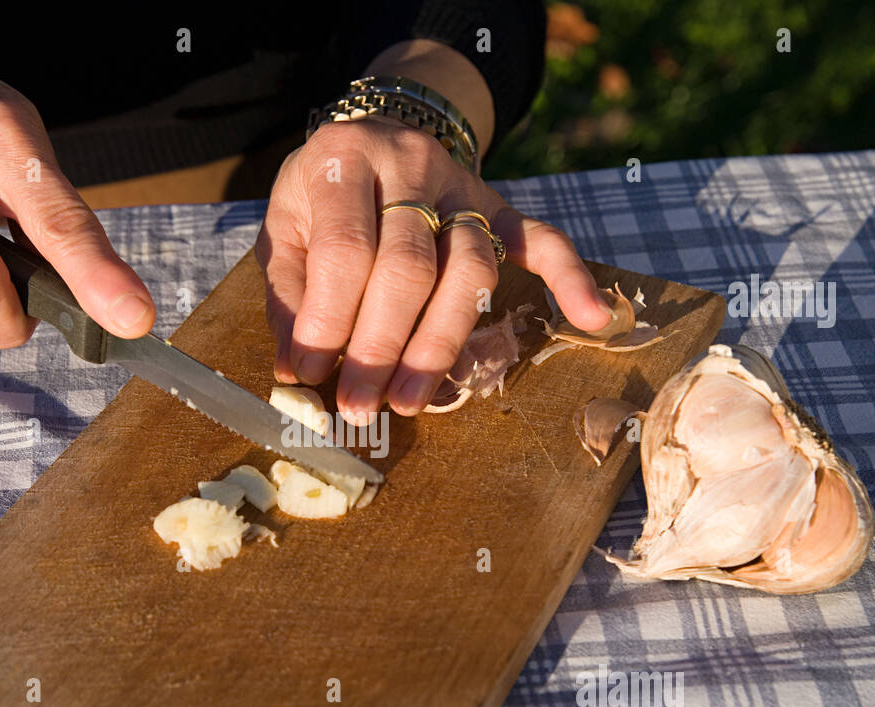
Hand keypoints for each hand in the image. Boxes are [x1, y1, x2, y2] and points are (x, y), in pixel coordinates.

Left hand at [256, 115, 613, 423]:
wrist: (372, 132)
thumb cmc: (322, 193)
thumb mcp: (283, 225)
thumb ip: (289, 292)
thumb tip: (297, 368)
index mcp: (344, 159)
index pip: (344, 251)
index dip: (327, 320)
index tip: (310, 373)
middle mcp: (410, 164)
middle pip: (410, 267)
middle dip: (383, 347)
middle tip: (361, 406)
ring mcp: (462, 185)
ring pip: (469, 267)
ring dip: (440, 342)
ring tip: (410, 400)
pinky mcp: (497, 203)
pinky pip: (540, 238)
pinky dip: (569, 276)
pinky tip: (591, 318)